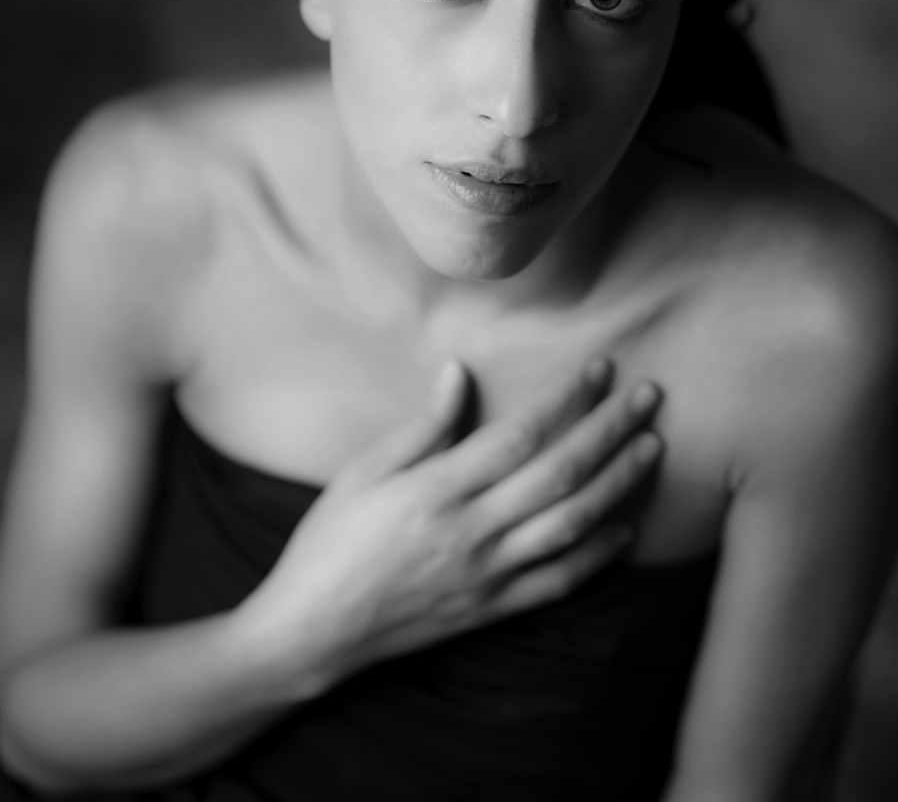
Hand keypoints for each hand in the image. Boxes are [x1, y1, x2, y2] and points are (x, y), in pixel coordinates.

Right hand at [237, 357, 662, 688]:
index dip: (568, 397)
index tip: (600, 367)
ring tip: (652, 448)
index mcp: (437, 490)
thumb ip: (422, 426)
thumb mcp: (363, 473)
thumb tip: (459, 373)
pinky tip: (626, 531)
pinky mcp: (493, 608)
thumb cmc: (330, 542)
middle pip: (561, 473)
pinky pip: (559, 582)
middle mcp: (472, 531)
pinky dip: (598, 556)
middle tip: (650, 396)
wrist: (314, 631)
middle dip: (611, 429)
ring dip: (619, 484)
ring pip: (572, 524)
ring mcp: (488, 574)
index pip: (521, 433)